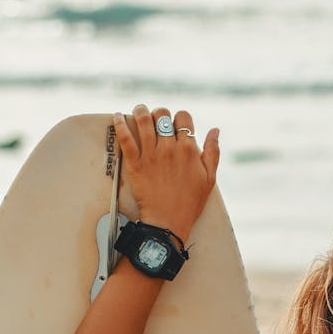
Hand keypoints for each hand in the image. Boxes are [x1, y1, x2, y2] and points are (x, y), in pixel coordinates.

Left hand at [113, 104, 219, 238]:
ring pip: (143, 120)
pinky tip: (117, 116)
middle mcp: (169, 148)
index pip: (183, 117)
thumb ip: (213, 152)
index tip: (177, 125)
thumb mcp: (210, 178)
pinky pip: (125, 138)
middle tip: (157, 120)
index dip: (180, 118)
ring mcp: (151, 155)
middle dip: (160, 114)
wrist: (168, 223)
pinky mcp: (135, 164)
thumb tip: (215, 130)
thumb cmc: (191, 203)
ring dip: (140, 111)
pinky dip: (119, 124)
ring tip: (138, 110)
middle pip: (162, 115)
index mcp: (189, 150)